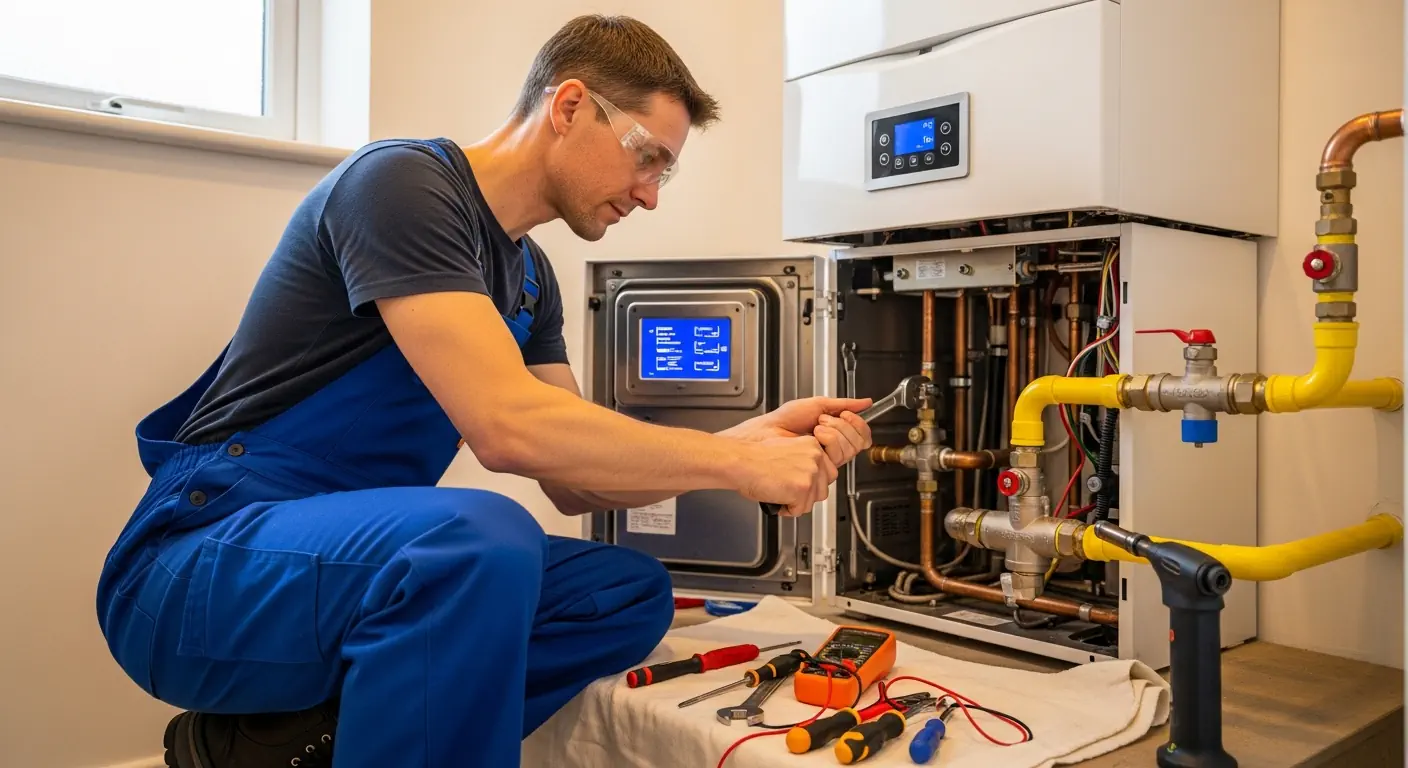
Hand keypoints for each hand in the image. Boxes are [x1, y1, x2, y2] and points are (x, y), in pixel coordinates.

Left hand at [725, 397, 873, 465]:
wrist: (760, 436)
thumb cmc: (780, 422)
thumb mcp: (814, 406)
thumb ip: (842, 404)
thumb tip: (865, 403)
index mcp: (832, 437)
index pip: (860, 437)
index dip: (857, 425)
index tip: (845, 415)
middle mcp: (829, 453)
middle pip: (855, 445)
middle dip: (839, 428)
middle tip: (819, 423)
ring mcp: (822, 466)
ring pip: (845, 455)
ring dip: (831, 436)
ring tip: (813, 432)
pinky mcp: (813, 479)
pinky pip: (832, 469)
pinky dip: (825, 449)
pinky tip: (812, 443)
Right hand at [735, 436, 836, 516]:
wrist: (741, 462)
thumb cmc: (754, 457)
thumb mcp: (787, 450)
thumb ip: (804, 461)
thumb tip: (811, 478)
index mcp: (812, 445)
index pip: (827, 472)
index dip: (811, 483)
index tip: (798, 483)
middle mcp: (815, 457)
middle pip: (823, 489)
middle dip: (806, 495)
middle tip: (788, 492)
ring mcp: (811, 473)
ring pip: (813, 501)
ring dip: (797, 503)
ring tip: (781, 494)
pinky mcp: (802, 488)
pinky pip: (800, 510)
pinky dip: (787, 510)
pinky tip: (776, 498)